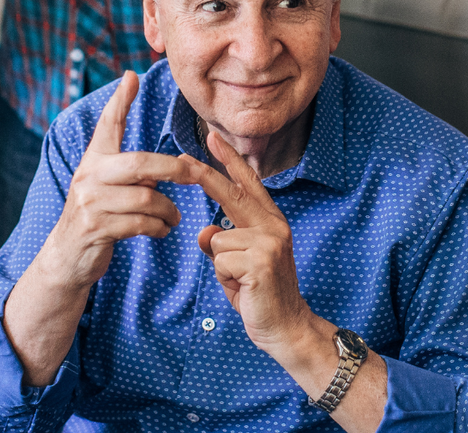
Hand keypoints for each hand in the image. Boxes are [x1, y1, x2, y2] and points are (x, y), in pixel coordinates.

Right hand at [34, 72, 197, 290]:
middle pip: (140, 164)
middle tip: (195, 175)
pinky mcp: (95, 228)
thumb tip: (172, 165)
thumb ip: (130, 171)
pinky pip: (140, 224)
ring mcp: (90, 202)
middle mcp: (89, 176)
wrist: (67, 256)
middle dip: (174, 169)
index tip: (131, 76)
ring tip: (173, 217)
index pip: (108, 125)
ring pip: (146, 199)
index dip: (120, 101)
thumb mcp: (106, 185)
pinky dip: (159, 227)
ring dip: (168, 210)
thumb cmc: (98, 215)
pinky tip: (160, 229)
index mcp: (94, 160)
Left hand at [181, 130, 317, 354]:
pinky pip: (220, 259)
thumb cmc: (260, 296)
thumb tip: (205, 231)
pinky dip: (225, 277)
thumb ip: (222, 244)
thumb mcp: (236, 266)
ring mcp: (270, 242)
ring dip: (221, 264)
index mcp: (270, 223)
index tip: (212, 138)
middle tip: (180, 161)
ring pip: (218, 238)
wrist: (287, 328)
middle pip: (233, 193)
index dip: (230, 160)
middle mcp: (273, 226)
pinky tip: (245, 288)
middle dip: (204, 176)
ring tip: (241, 282)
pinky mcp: (261, 261)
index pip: (249, 185)